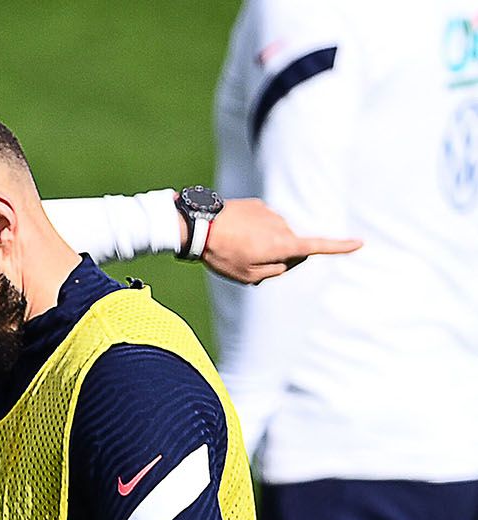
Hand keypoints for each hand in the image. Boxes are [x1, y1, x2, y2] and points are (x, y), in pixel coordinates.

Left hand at [202, 198, 360, 283]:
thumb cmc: (223, 255)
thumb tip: (287, 260)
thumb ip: (274, 271)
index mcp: (283, 244)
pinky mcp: (257, 205)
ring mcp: (269, 212)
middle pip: (291, 246)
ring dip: (262, 242)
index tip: (359, 243)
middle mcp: (282, 225)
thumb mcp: (248, 276)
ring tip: (235, 246)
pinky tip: (233, 233)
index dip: (340, 247)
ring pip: (275, 234)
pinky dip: (253, 230)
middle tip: (247, 261)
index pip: (317, 247)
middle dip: (277, 256)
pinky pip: (262, 222)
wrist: (198, 225)